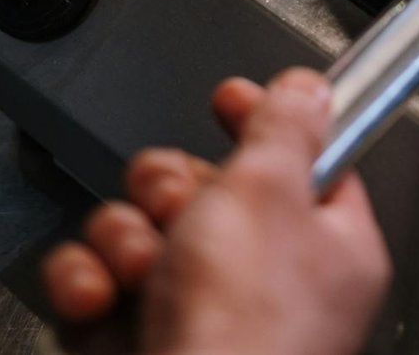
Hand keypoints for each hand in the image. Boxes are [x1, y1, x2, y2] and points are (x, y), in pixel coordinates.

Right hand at [42, 70, 391, 354]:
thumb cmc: (244, 327)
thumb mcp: (269, 192)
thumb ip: (285, 127)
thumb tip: (309, 89)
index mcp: (330, 247)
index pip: (306, 162)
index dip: (263, 123)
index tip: (227, 98)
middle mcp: (271, 286)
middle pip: (206, 192)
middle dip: (168, 191)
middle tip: (172, 208)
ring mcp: (203, 320)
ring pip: (141, 235)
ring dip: (123, 241)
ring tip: (138, 270)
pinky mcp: (141, 348)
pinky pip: (100, 288)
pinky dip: (89, 289)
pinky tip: (100, 301)